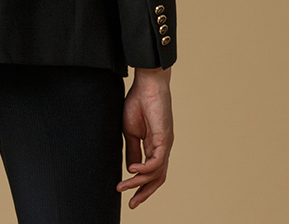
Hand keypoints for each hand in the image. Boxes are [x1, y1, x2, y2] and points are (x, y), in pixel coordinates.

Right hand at [117, 66, 173, 208]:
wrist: (147, 84)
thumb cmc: (138, 102)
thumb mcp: (130, 131)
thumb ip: (132, 151)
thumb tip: (130, 170)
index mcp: (154, 146)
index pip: (151, 172)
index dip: (139, 185)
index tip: (126, 194)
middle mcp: (162, 148)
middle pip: (157, 178)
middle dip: (144, 193)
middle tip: (131, 204)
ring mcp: (165, 144)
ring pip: (156, 173)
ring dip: (139, 183)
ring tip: (123, 186)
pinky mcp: (164, 139)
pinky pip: (156, 162)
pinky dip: (144, 169)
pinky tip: (132, 170)